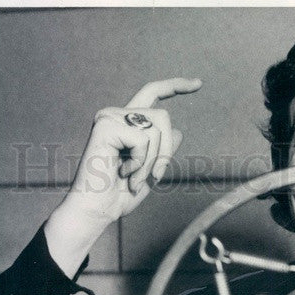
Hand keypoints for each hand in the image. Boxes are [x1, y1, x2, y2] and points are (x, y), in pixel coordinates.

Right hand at [45, 76, 201, 275]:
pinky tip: (123, 174)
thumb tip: (179, 132)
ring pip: (155, 128)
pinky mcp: (106, 125)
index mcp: (125, 123)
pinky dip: (140, 162)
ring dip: (151, 162)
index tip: (198, 84)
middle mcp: (115, 114)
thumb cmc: (117, 196)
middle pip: (162, 116)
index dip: (176, 86)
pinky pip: (143, 139)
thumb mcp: (148, 172)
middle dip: (166, 150)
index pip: (152, 93)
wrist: (96, 211)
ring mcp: (109, 117)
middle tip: (154, 177)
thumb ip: (161, 152)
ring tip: (133, 179)